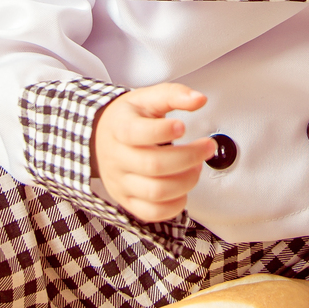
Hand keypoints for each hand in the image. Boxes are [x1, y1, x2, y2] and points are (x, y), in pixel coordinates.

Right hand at [91, 82, 213, 221]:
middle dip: (189, 157)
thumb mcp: (147, 98)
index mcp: (119, 127)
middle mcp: (117, 158)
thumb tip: (199, 99)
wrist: (101, 138)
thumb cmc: (129, 118)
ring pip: (156, 192)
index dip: (162, 131)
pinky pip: (152, 213)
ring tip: (197, 167)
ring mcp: (120, 182)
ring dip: (186, 181)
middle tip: (207, 146)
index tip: (183, 126)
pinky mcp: (127, 201)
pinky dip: (175, 205)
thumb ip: (174, 94)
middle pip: (153, 165)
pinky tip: (184, 188)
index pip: (136, 133)